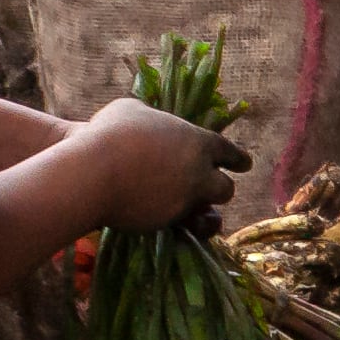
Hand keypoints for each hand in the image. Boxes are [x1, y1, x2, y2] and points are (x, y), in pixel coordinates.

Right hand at [67, 96, 246, 231]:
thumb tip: (148, 119)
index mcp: (196, 140)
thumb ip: (151, 117)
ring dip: (204, 212)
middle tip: (211, 187)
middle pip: (225, 187)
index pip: (228, 151)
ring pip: (209, 213)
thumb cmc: (110, 133)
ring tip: (191, 208)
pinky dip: (182, 226)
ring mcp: (185, 199)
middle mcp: (199, 172)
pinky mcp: (169, 222)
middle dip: (220, 188)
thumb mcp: (131, 110)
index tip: (245, 164)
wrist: (94, 171)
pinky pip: (185, 229)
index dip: (237, 158)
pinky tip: (171, 220)